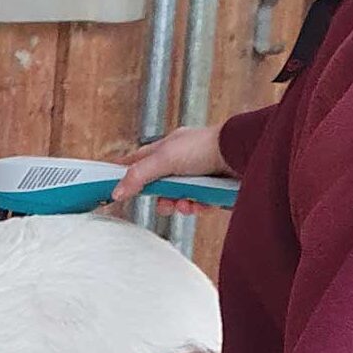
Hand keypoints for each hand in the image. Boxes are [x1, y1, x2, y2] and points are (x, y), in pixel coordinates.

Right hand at [111, 122, 230, 206]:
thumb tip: (117, 191)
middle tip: (165, 200)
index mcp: (167, 147)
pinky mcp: (211, 189)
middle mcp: (181, 161)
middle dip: (161, 198)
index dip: (125, 172)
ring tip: (187, 202)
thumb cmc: (206, 146)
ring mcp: (197, 176)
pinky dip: (197, 206)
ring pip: (177, 199)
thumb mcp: (165, 159)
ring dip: (180, 204)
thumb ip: (139, 175)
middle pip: (158, 187)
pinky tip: (201, 202)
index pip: (138, 160)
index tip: (113, 184)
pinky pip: (196, 204)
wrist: (240, 155)